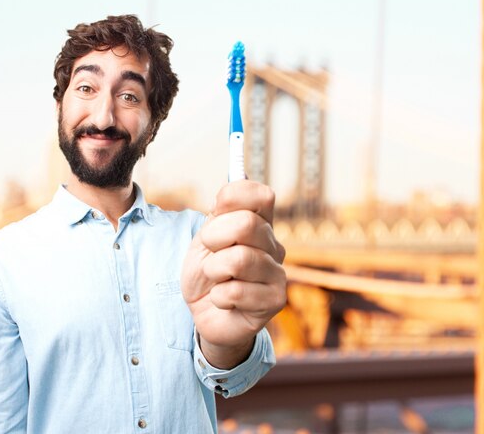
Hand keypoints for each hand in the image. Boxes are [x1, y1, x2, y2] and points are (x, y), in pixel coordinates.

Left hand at [181, 180, 285, 366]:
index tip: (215, 212)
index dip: (232, 198)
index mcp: (261, 224)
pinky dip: (218, 296)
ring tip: (215, 279)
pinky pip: (235, 292)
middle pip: (247, 224)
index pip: (261, 195)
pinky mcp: (275, 301)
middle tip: (209, 251)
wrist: (204, 313)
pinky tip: (223, 300)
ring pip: (239, 260)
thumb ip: (221, 211)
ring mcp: (278, 273)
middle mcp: (275, 245)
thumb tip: (240, 170)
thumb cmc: (208, 273)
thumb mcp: (206, 239)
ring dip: (214, 271)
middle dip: (214, 237)